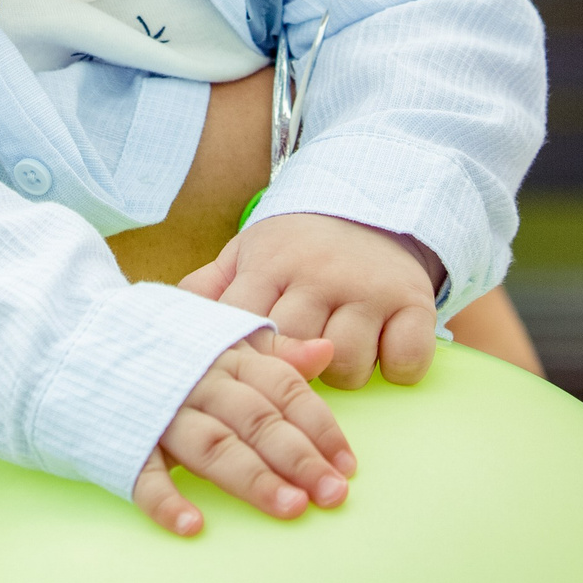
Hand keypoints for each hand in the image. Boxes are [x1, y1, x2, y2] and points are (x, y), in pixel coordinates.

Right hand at [133, 329, 352, 536]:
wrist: (68, 339)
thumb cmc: (156, 347)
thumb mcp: (215, 335)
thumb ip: (271, 349)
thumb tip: (326, 354)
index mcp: (224, 355)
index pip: (282, 389)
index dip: (319, 427)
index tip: (347, 466)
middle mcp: (196, 380)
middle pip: (256, 420)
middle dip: (298, 458)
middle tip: (332, 495)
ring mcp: (157, 410)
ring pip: (212, 445)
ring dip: (252, 478)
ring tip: (289, 508)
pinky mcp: (121, 438)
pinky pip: (143, 472)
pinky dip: (166, 499)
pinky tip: (191, 525)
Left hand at [179, 212, 441, 390]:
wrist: (371, 206)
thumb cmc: (297, 248)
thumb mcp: (248, 253)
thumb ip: (208, 287)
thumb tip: (168, 318)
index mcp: (270, 263)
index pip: (244, 327)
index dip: (243, 360)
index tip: (245, 376)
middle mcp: (319, 274)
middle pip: (296, 353)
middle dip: (293, 373)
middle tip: (297, 372)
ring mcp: (368, 289)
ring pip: (348, 366)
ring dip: (344, 375)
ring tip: (339, 357)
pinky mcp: (414, 302)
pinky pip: (405, 362)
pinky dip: (397, 369)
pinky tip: (385, 352)